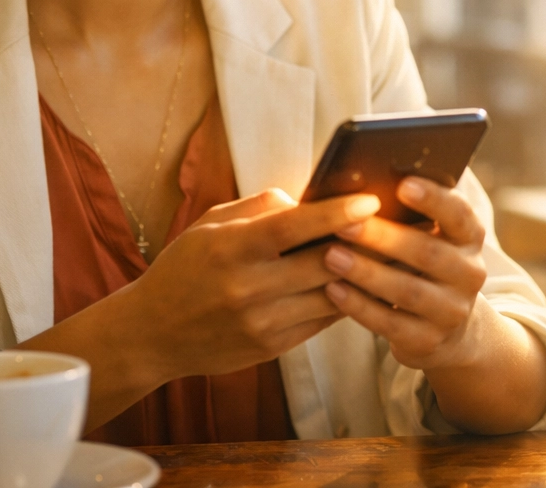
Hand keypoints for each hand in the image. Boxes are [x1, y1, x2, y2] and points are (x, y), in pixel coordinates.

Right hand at [127, 188, 381, 381]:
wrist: (152, 333)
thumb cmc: (185, 268)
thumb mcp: (211, 224)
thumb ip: (260, 207)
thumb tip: (309, 198)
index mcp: (231, 248)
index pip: (294, 226)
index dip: (336, 212)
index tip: (370, 199)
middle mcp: (247, 287)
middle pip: (323, 262)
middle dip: (363, 242)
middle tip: (393, 224)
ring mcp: (261, 322)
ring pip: (331, 295)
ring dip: (362, 274)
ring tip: (388, 252)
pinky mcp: (271, 348)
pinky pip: (322, 320)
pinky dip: (344, 299)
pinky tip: (360, 282)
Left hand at [321, 177, 490, 370]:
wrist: (449, 328)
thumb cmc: (424, 265)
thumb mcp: (431, 238)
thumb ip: (409, 214)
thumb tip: (361, 183)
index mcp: (470, 238)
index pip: (459, 214)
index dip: (434, 199)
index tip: (402, 184)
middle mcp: (470, 274)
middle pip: (428, 253)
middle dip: (384, 237)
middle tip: (344, 224)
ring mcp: (452, 312)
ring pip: (407, 291)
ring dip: (366, 272)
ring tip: (330, 256)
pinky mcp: (429, 341)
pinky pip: (390, 324)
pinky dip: (359, 306)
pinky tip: (332, 290)